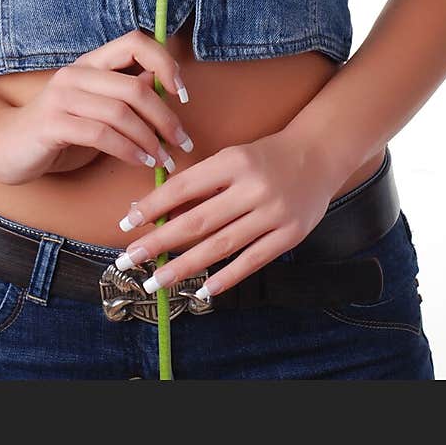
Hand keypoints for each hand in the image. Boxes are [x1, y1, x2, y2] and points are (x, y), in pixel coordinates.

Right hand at [0, 30, 192, 185]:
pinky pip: (102, 135)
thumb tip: (162, 83)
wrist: (3, 146)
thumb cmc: (56, 129)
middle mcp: (76, 73)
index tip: (182, 92)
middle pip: (135, 86)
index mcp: (90, 63)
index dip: (164, 61)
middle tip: (182, 141)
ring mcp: (62, 97)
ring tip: (163, 159)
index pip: (134, 42)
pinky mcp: (52, 124)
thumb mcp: (94, 107)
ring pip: (121, 113)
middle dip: (166, 117)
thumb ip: (123, 93)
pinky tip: (140, 162)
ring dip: (150, 140)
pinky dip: (128, 150)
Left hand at [113, 128, 337, 297]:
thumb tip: (159, 212)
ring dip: (184, 266)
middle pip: (197, 221)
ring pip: (220, 246)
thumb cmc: (265, 157)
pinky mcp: (289, 236)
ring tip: (157, 281)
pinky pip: (252, 261)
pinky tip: (203, 290)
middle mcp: (251, 188)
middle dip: (159, 242)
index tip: (127, 224)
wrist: (318, 154)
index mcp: (232, 162)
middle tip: (129, 259)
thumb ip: (201, 184)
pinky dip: (226, 277)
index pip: (184, 187)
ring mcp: (272, 214)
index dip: (153, 207)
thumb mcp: (231, 158)